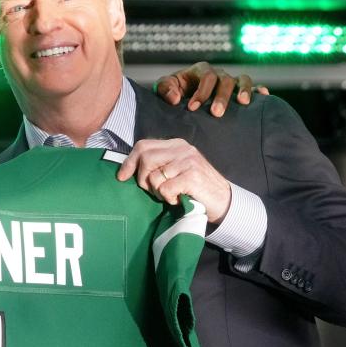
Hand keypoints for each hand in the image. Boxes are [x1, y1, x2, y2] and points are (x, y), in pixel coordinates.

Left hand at [117, 138, 231, 223]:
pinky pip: (165, 188)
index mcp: (176, 145)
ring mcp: (188, 161)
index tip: (121, 177)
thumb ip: (158, 165)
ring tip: (169, 195)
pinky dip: (168, 198)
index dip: (129, 162)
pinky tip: (178, 199)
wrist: (223, 201)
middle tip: (154, 191)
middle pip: (145, 158)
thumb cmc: (194, 188)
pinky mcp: (193, 176)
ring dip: (157, 192)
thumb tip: (128, 169)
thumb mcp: (176, 170)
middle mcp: (182, 149)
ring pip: (153, 176)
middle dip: (142, 179)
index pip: (143, 146)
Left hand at [156, 61, 269, 116]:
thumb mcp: (164, 87)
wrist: (182, 98)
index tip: (193, 108)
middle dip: (221, 97)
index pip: (206, 77)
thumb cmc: (173, 92)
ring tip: (243, 103)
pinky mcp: (239, 91)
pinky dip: (259, 90)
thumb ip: (165, 89)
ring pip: (242, 80)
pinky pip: (254, 87)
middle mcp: (218, 74)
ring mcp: (230, 82)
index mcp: (201, 70)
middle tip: (216, 113)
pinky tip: (263, 97)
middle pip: (225, 80)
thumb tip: (175, 99)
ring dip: (244, 91)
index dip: (201, 92)